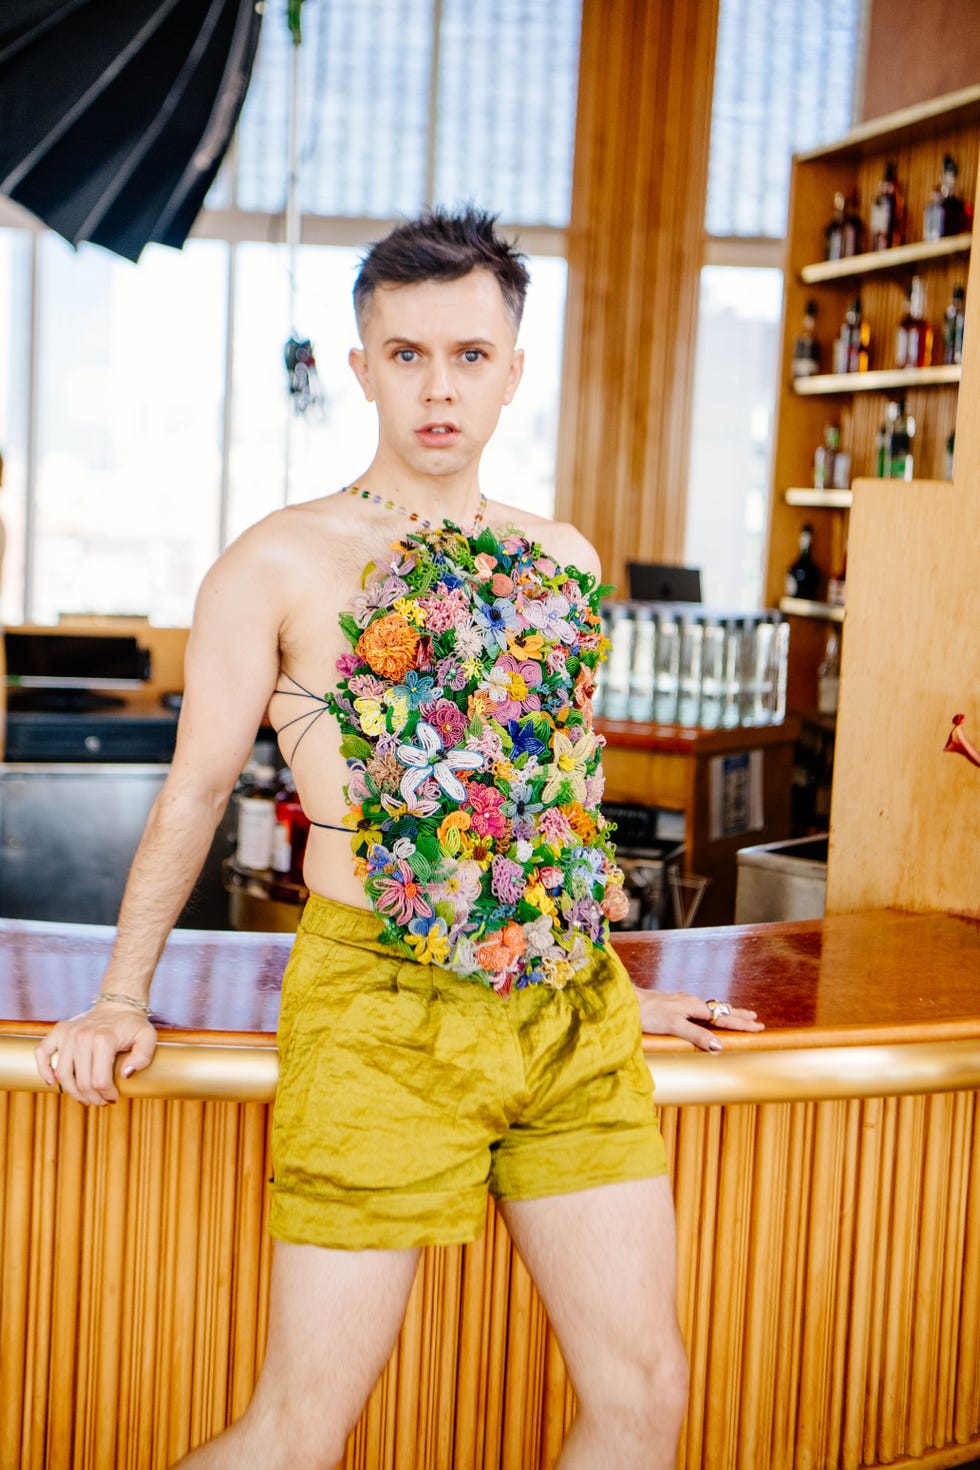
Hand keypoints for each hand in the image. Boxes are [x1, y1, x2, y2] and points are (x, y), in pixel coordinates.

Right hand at [34, 1003, 156, 1104]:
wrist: (118, 1005)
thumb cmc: (133, 1025)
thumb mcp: (148, 1038)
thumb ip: (143, 1057)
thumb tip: (125, 1074)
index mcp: (104, 1039)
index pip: (99, 1081)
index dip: (107, 1095)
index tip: (114, 1098)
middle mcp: (82, 1036)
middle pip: (81, 1082)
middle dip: (92, 1098)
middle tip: (101, 1101)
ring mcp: (68, 1033)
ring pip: (62, 1074)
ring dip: (72, 1092)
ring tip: (85, 1098)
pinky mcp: (59, 1031)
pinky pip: (42, 1052)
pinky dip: (44, 1069)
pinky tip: (53, 1082)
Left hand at [635, 989, 763, 1050]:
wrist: (628, 1001)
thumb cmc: (649, 1013)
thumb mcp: (674, 1026)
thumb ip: (696, 1035)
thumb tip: (719, 1045)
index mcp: (694, 1007)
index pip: (724, 1017)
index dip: (741, 1023)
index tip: (758, 1026)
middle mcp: (691, 1002)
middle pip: (720, 1010)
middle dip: (739, 1015)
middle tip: (756, 1019)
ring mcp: (682, 1001)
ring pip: (710, 1007)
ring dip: (726, 1011)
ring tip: (738, 1014)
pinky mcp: (674, 1003)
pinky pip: (700, 1007)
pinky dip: (711, 1011)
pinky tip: (707, 1011)